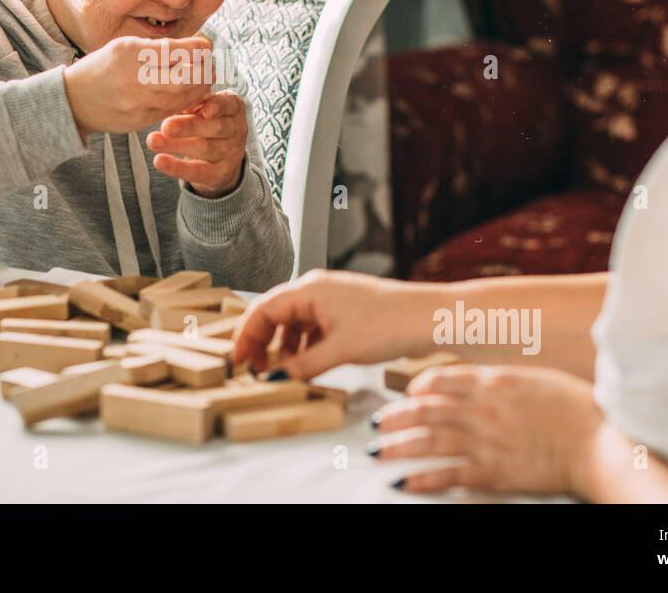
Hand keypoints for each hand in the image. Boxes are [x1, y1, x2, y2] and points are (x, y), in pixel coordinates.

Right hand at [62, 36, 213, 138]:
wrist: (73, 101)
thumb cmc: (102, 68)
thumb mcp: (123, 47)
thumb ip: (156, 48)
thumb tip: (195, 47)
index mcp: (129, 53)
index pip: (173, 50)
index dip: (196, 49)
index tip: (207, 46)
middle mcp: (133, 78)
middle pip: (183, 77)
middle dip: (203, 71)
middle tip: (211, 65)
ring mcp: (137, 103)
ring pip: (181, 98)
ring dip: (199, 89)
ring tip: (205, 80)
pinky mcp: (139, 121)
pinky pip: (170, 111)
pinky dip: (185, 102)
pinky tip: (191, 95)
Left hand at [147, 90, 246, 197]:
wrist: (220, 160)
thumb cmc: (206, 124)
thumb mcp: (203, 109)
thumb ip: (194, 101)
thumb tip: (177, 97)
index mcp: (234, 109)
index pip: (230, 104)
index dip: (218, 106)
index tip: (203, 109)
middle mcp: (237, 130)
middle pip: (216, 127)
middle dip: (190, 127)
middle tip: (166, 126)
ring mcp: (231, 154)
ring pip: (206, 149)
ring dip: (177, 145)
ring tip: (153, 141)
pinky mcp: (220, 174)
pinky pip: (198, 171)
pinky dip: (177, 167)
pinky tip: (159, 161)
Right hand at [232, 269, 430, 376]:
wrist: (429, 318)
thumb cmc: (390, 322)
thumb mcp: (339, 350)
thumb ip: (303, 365)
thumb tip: (278, 378)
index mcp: (309, 290)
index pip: (262, 309)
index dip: (245, 336)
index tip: (238, 361)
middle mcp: (316, 290)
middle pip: (275, 314)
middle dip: (262, 342)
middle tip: (255, 370)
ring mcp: (332, 300)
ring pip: (294, 323)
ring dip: (283, 347)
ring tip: (282, 372)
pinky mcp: (346, 312)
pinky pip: (313, 328)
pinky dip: (304, 346)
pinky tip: (308, 365)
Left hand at [372, 363, 602, 496]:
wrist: (599, 445)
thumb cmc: (576, 409)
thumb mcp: (536, 378)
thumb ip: (502, 379)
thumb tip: (477, 380)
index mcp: (493, 381)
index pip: (441, 378)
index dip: (418, 386)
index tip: (408, 393)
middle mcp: (482, 409)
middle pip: (426, 410)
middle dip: (396, 416)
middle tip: (376, 422)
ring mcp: (486, 442)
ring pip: (429, 442)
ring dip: (398, 446)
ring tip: (376, 451)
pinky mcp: (493, 473)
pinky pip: (449, 475)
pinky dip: (423, 478)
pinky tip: (403, 481)